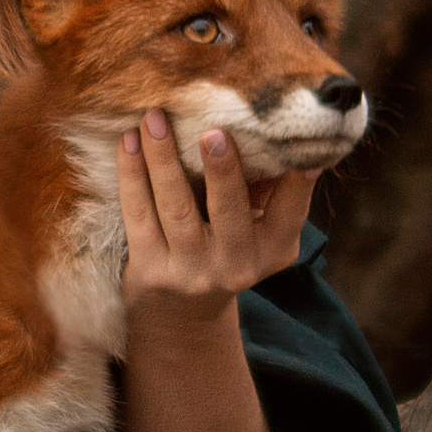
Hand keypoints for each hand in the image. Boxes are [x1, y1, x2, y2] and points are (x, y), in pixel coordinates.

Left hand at [118, 109, 315, 324]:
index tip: (302, 155)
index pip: (290, 213)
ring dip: (163, 159)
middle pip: (230, 211)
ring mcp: (191, 271)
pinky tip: (129, 142)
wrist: (181, 313)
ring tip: (154, 118)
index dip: (298, 185)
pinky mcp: (150, 270)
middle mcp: (235, 265)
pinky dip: (132, 175)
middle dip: (222, 171)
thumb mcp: (260, 233)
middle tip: (213, 132)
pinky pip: (138, 214)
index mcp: (273, 250)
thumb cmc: (226, 249)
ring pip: (176, 207)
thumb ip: (270, 190)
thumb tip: (281, 135)